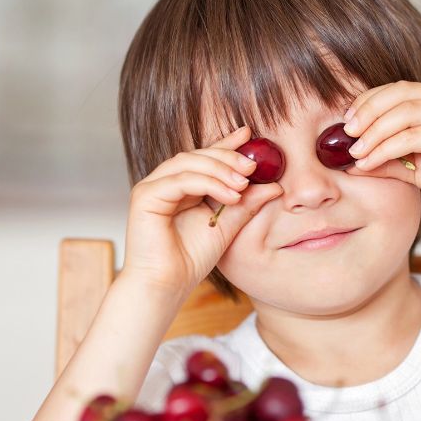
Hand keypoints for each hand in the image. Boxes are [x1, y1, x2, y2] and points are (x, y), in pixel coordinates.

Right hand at [121, 126, 279, 295]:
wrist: (167, 286)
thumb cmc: (191, 259)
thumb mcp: (228, 227)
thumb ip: (247, 205)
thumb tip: (275, 186)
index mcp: (184, 187)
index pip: (207, 158)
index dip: (227, 144)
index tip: (250, 134)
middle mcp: (166, 182)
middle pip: (198, 155)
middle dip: (228, 157)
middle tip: (253, 166)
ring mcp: (153, 187)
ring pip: (189, 163)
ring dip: (220, 170)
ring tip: (243, 184)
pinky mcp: (145, 196)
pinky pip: (180, 180)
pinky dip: (207, 183)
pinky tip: (230, 196)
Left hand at [342, 81, 420, 218]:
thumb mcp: (415, 167)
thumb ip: (387, 158)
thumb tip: (351, 161)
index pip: (399, 90)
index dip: (369, 101)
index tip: (347, 120)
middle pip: (398, 93)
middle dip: (367, 111)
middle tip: (346, 132)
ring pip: (402, 113)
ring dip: (373, 132)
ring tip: (354, 151)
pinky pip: (411, 137)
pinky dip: (385, 149)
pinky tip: (369, 162)